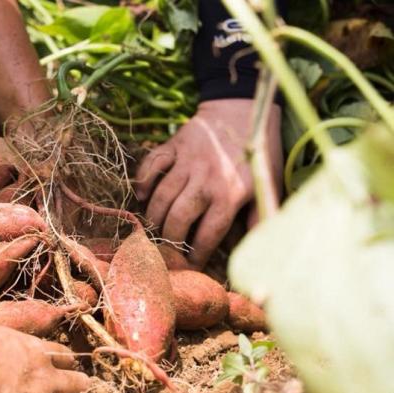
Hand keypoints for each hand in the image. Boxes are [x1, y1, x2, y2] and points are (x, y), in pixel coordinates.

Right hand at [134, 99, 281, 268]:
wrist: (243, 107)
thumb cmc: (258, 151)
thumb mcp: (268, 185)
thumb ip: (261, 217)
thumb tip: (259, 250)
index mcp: (230, 194)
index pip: (208, 235)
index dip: (197, 255)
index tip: (191, 266)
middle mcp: (205, 180)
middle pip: (178, 219)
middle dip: (170, 240)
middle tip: (166, 252)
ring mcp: (186, 162)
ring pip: (161, 197)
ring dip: (153, 217)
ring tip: (152, 230)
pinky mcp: (172, 146)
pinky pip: (151, 166)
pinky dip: (143, 182)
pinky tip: (141, 196)